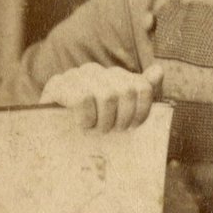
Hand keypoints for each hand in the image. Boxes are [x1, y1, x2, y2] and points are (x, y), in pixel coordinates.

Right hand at [40, 62, 163, 131]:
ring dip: (104, 121)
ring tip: (96, 130)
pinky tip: (82, 125)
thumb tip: (158, 70)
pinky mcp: (57, 85)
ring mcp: (75, 75)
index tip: (132, 127)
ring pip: (107, 95)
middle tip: (111, 131)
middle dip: (122, 119)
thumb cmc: (92, 129)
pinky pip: (83, 98)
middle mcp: (95, 71)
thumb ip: (142, 93)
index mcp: (113, 76)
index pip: (142, 86)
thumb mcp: (121, 116)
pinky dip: (87, 118)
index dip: (142, 111)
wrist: (54, 141)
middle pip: (126, 92)